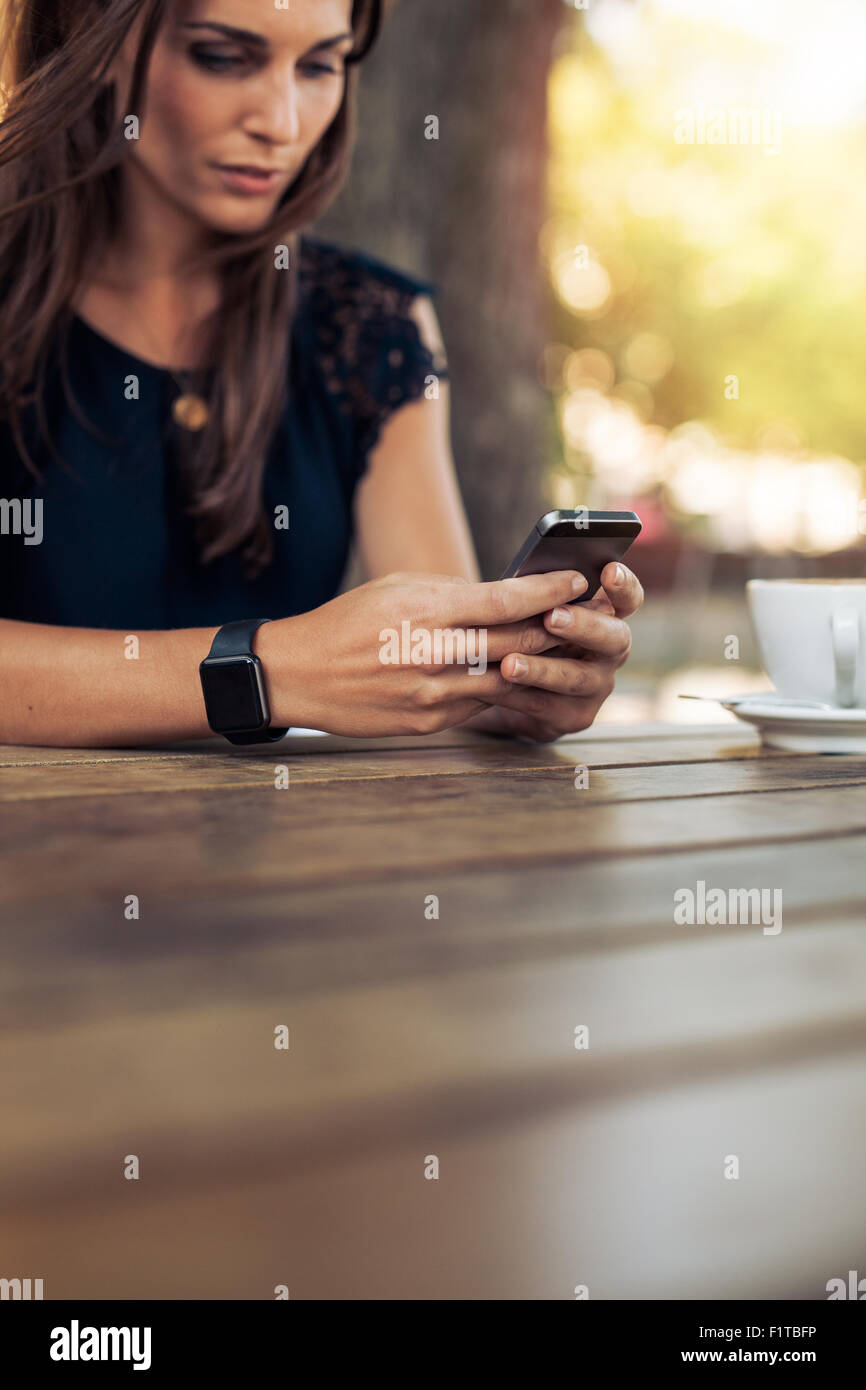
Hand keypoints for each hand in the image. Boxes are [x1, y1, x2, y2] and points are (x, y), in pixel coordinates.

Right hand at [258, 568, 590, 737]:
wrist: (299, 675)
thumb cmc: (349, 622)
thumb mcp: (397, 589)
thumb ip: (452, 592)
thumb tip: (505, 596)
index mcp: (424, 611)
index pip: (504, 600)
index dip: (548, 590)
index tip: (578, 579)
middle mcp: (431, 654)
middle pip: (515, 642)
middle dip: (556, 627)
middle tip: (587, 614)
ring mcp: (430, 694)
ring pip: (505, 679)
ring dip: (538, 664)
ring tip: (565, 649)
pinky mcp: (427, 723)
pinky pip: (479, 705)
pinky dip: (502, 690)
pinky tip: (521, 678)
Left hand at [457, 561, 643, 741]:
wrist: (511, 689)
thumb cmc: (524, 633)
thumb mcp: (531, 610)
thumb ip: (538, 597)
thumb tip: (518, 582)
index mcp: (607, 616)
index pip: (628, 598)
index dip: (624, 586)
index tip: (609, 570)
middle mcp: (611, 651)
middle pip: (614, 637)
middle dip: (584, 625)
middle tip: (552, 616)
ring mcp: (597, 686)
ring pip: (576, 677)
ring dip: (543, 669)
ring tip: (510, 663)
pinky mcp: (575, 716)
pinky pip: (545, 705)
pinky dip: (516, 694)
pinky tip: (492, 686)